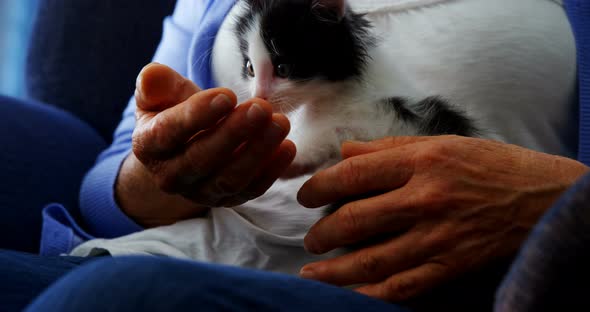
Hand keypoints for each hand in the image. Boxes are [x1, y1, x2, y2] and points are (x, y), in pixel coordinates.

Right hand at [116, 63, 294, 226]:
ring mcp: (200, 191)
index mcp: (148, 145)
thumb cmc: (172, 113)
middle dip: (235, 133)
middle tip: (261, 108)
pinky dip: (271, 171)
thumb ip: (157, 84)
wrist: (182, 149)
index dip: (197, 115)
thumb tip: (152, 76)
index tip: (227, 96)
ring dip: (258, 151)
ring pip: (230, 177)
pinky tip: (287, 148)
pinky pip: (251, 190)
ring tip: (280, 123)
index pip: (169, 133)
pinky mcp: (228, 199)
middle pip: (202, 159)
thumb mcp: (159, 95)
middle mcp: (171, 176)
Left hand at [297, 135, 587, 300]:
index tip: (306, 196)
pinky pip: (403, 286)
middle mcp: (424, 199)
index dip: (319, 187)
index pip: (353, 174)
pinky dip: (371, 294)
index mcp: (420, 162)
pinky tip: (349, 295)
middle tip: (311, 239)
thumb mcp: (442, 144)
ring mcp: (437, 236)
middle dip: (323, 233)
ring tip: (311, 272)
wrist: (543, 199)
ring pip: (372, 259)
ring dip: (335, 271)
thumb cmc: (491, 165)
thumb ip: (389, 148)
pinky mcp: (450, 265)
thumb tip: (345, 151)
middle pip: (355, 220)